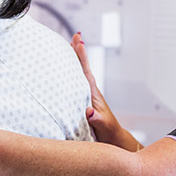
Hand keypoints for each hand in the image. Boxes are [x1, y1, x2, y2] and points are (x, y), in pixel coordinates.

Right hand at [70, 33, 139, 150]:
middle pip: (82, 68)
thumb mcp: (102, 127)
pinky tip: (63, 74)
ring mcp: (86, 96)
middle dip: (78, 52)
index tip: (79, 40)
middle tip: (75, 36)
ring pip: (78, 75)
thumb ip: (96, 119)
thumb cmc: (108, 133)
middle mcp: (90, 92)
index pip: (86, 71)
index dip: (82, 56)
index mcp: (93, 94)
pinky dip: (69, 75)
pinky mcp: (82, 102)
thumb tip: (90, 112)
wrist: (113, 140)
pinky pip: (74, 85)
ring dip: (74, 61)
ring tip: (68, 48)